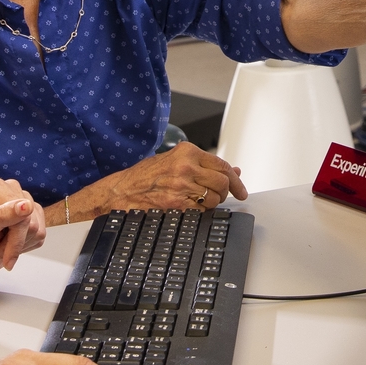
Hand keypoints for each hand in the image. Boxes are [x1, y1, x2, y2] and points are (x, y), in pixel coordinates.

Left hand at [0, 179, 45, 272]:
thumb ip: (2, 216)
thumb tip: (26, 205)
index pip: (20, 211)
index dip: (14, 237)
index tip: (3, 255)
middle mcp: (13, 191)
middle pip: (30, 222)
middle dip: (13, 244)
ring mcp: (25, 204)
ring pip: (37, 230)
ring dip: (18, 248)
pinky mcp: (34, 218)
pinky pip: (39, 236)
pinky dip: (24, 248)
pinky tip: (9, 247)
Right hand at [76, 141, 247, 217]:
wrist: (123, 190)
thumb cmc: (147, 175)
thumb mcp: (176, 160)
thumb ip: (205, 165)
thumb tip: (234, 171)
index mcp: (187, 152)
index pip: (223, 165)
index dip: (236, 180)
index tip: (241, 190)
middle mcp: (186, 166)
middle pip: (223, 182)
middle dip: (226, 193)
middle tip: (220, 197)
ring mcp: (182, 185)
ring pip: (214, 198)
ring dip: (212, 203)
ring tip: (201, 201)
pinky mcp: (177, 203)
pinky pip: (202, 211)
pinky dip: (202, 212)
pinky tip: (192, 208)